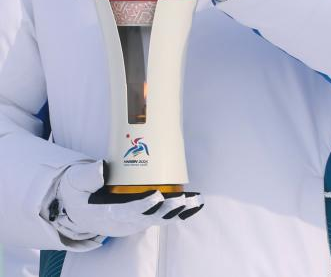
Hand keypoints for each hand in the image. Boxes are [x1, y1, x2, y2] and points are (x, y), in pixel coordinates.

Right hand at [47, 162, 202, 246]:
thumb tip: (100, 167)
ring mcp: (135, 221)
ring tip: (195, 200)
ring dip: (178, 211)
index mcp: (107, 214)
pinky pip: (163, 216)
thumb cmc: (80, 194)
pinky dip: (180, 212)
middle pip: (148, 218)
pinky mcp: (144, 216)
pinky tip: (196, 203)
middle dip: (167, 210)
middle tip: (183, 199)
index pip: (126, 212)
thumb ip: (86, 176)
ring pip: (159, 219)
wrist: (80, 209)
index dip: (142, 206)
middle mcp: (124, 221)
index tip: (156, 196)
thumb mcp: (75, 183)